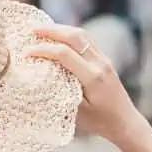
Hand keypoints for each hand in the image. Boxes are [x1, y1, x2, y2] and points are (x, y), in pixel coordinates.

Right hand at [27, 25, 145, 144]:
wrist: (126, 122)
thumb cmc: (101, 122)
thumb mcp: (78, 112)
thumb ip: (61, 92)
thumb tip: (42, 76)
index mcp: (92, 77)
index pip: (64, 54)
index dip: (42, 50)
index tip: (25, 53)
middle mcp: (100, 64)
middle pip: (74, 36)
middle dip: (51, 30)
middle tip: (31, 29)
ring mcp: (104, 60)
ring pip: (81, 35)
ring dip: (60, 29)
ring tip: (41, 29)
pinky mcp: (104, 60)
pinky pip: (86, 40)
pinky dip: (70, 34)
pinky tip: (58, 36)